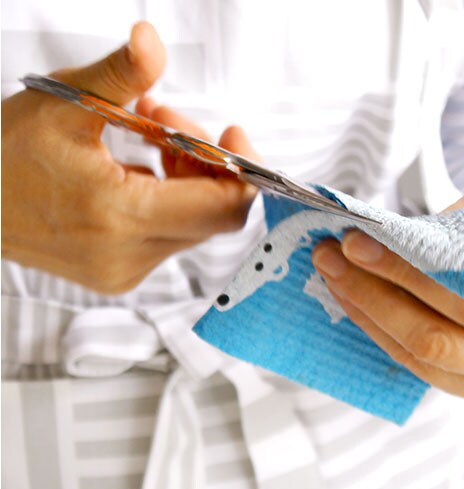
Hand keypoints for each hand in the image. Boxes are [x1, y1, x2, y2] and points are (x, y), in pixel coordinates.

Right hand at [1, 22, 257, 293]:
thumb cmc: (8, 153)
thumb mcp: (63, 101)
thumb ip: (119, 74)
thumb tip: (152, 39)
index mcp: (122, 216)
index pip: (222, 208)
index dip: (243, 171)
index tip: (233, 134)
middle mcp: (130, 255)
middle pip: (212, 214)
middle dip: (205, 163)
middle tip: (166, 122)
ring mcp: (126, 272)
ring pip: (192, 225)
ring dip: (185, 179)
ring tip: (146, 137)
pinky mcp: (120, 276)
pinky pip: (169, 237)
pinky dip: (167, 201)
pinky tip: (137, 171)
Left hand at [311, 193, 463, 401]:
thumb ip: (463, 226)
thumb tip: (388, 234)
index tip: (408, 231)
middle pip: (463, 313)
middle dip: (395, 276)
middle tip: (350, 247)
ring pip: (431, 346)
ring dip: (372, 306)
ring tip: (336, 271)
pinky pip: (417, 365)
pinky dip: (377, 328)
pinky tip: (351, 299)